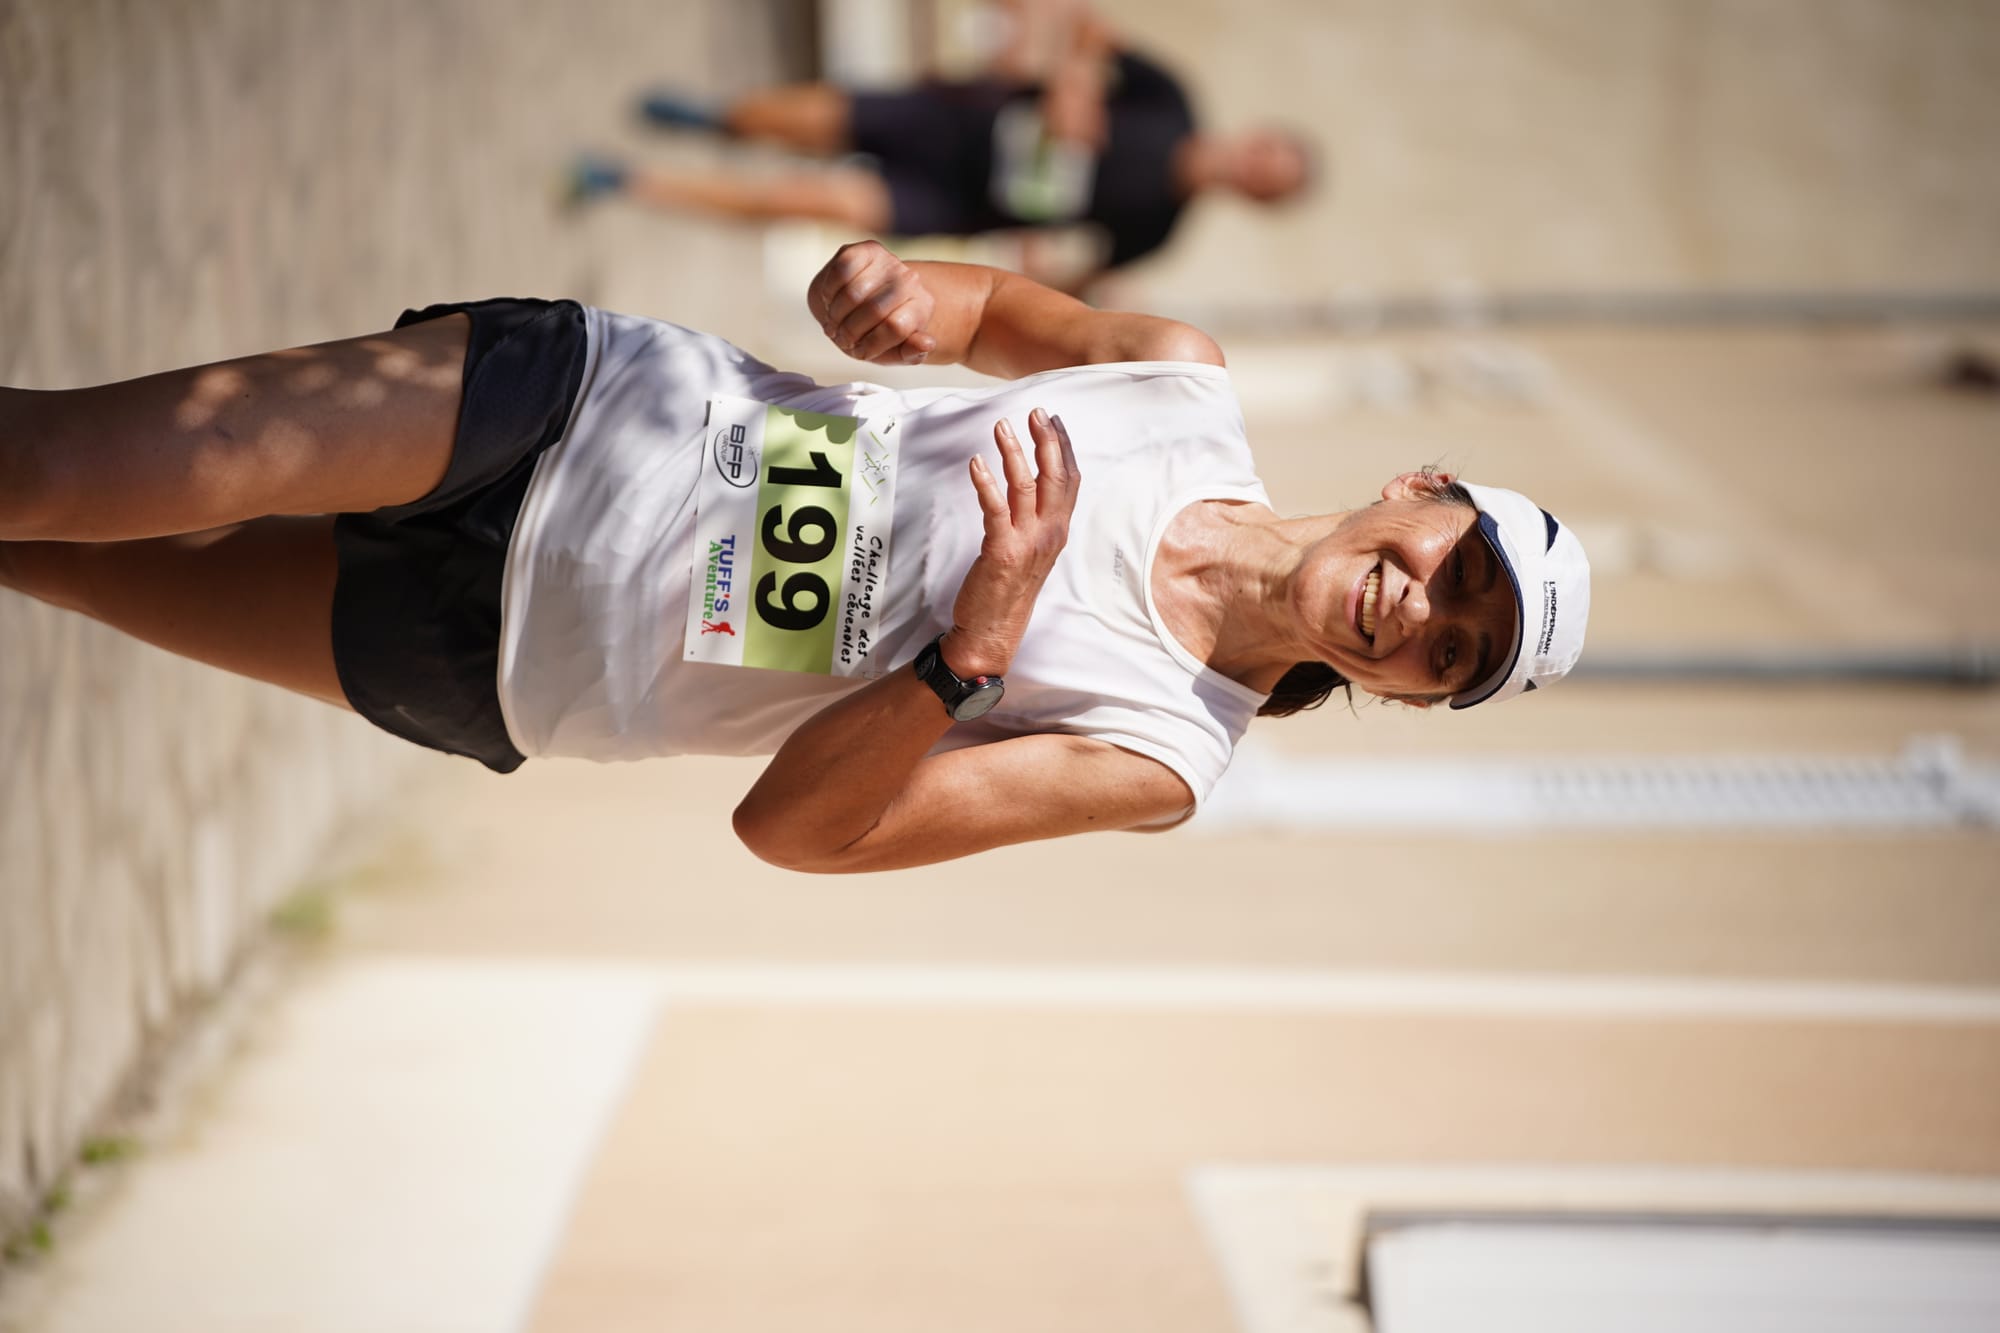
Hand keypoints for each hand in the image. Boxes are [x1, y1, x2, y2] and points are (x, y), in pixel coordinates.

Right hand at [807, 240, 938, 365]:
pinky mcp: (863, 249)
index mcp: (922, 306)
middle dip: (850, 332)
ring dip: (836, 315)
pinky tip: (831, 301)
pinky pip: (840, 272)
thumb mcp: (897, 350)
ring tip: (835, 322)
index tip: (860, 351)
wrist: (865, 301)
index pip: (895, 327)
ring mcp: (888, 261)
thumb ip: (912, 352)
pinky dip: (829, 294)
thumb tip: (927, 344)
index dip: (870, 345)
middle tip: (843, 338)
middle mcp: (909, 280)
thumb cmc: (881, 330)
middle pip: (874, 310)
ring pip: (853, 294)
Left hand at [944, 407, 1079, 677]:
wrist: (992, 632)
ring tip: (1001, 426)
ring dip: (1014, 452)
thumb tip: (1028, 488)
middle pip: (1056, 477)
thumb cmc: (1006, 590)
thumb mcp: (1030, 551)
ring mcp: (1028, 543)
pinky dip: (986, 483)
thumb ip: (1035, 520)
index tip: (1053, 421)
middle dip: (1047, 440)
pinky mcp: (1002, 551)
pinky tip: (976, 462)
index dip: (1064, 448)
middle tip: (1036, 413)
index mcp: (1057, 532)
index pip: (1070, 481)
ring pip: (1027, 486)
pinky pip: (996, 509)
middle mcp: (1049, 535)